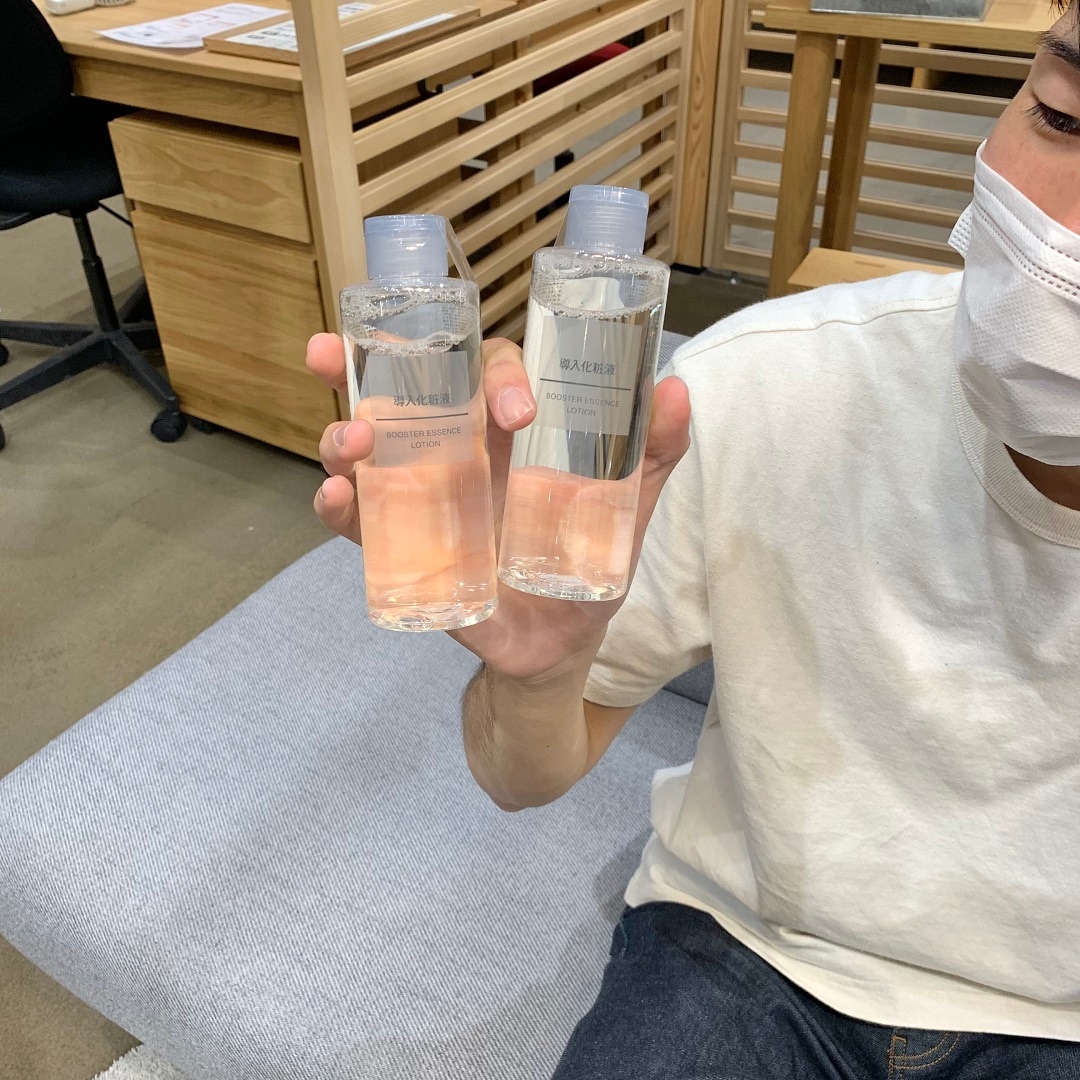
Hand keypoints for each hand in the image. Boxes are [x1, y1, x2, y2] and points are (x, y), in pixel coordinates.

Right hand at [306, 332, 690, 678]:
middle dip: (367, 364)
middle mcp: (458, 452)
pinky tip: (337, 498)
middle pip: (405, 391)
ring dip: (344, 435)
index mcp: (508, 433)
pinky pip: (361, 520)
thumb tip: (676, 389)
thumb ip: (651, 456)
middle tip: (340, 353)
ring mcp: (424, 496)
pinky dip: (340, 505)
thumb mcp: (624, 512)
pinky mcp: (403, 546)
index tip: (519, 410)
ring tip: (351, 442)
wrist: (557, 650)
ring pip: (369, 447)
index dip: (494, 372)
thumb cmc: (586, 568)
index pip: (487, 374)